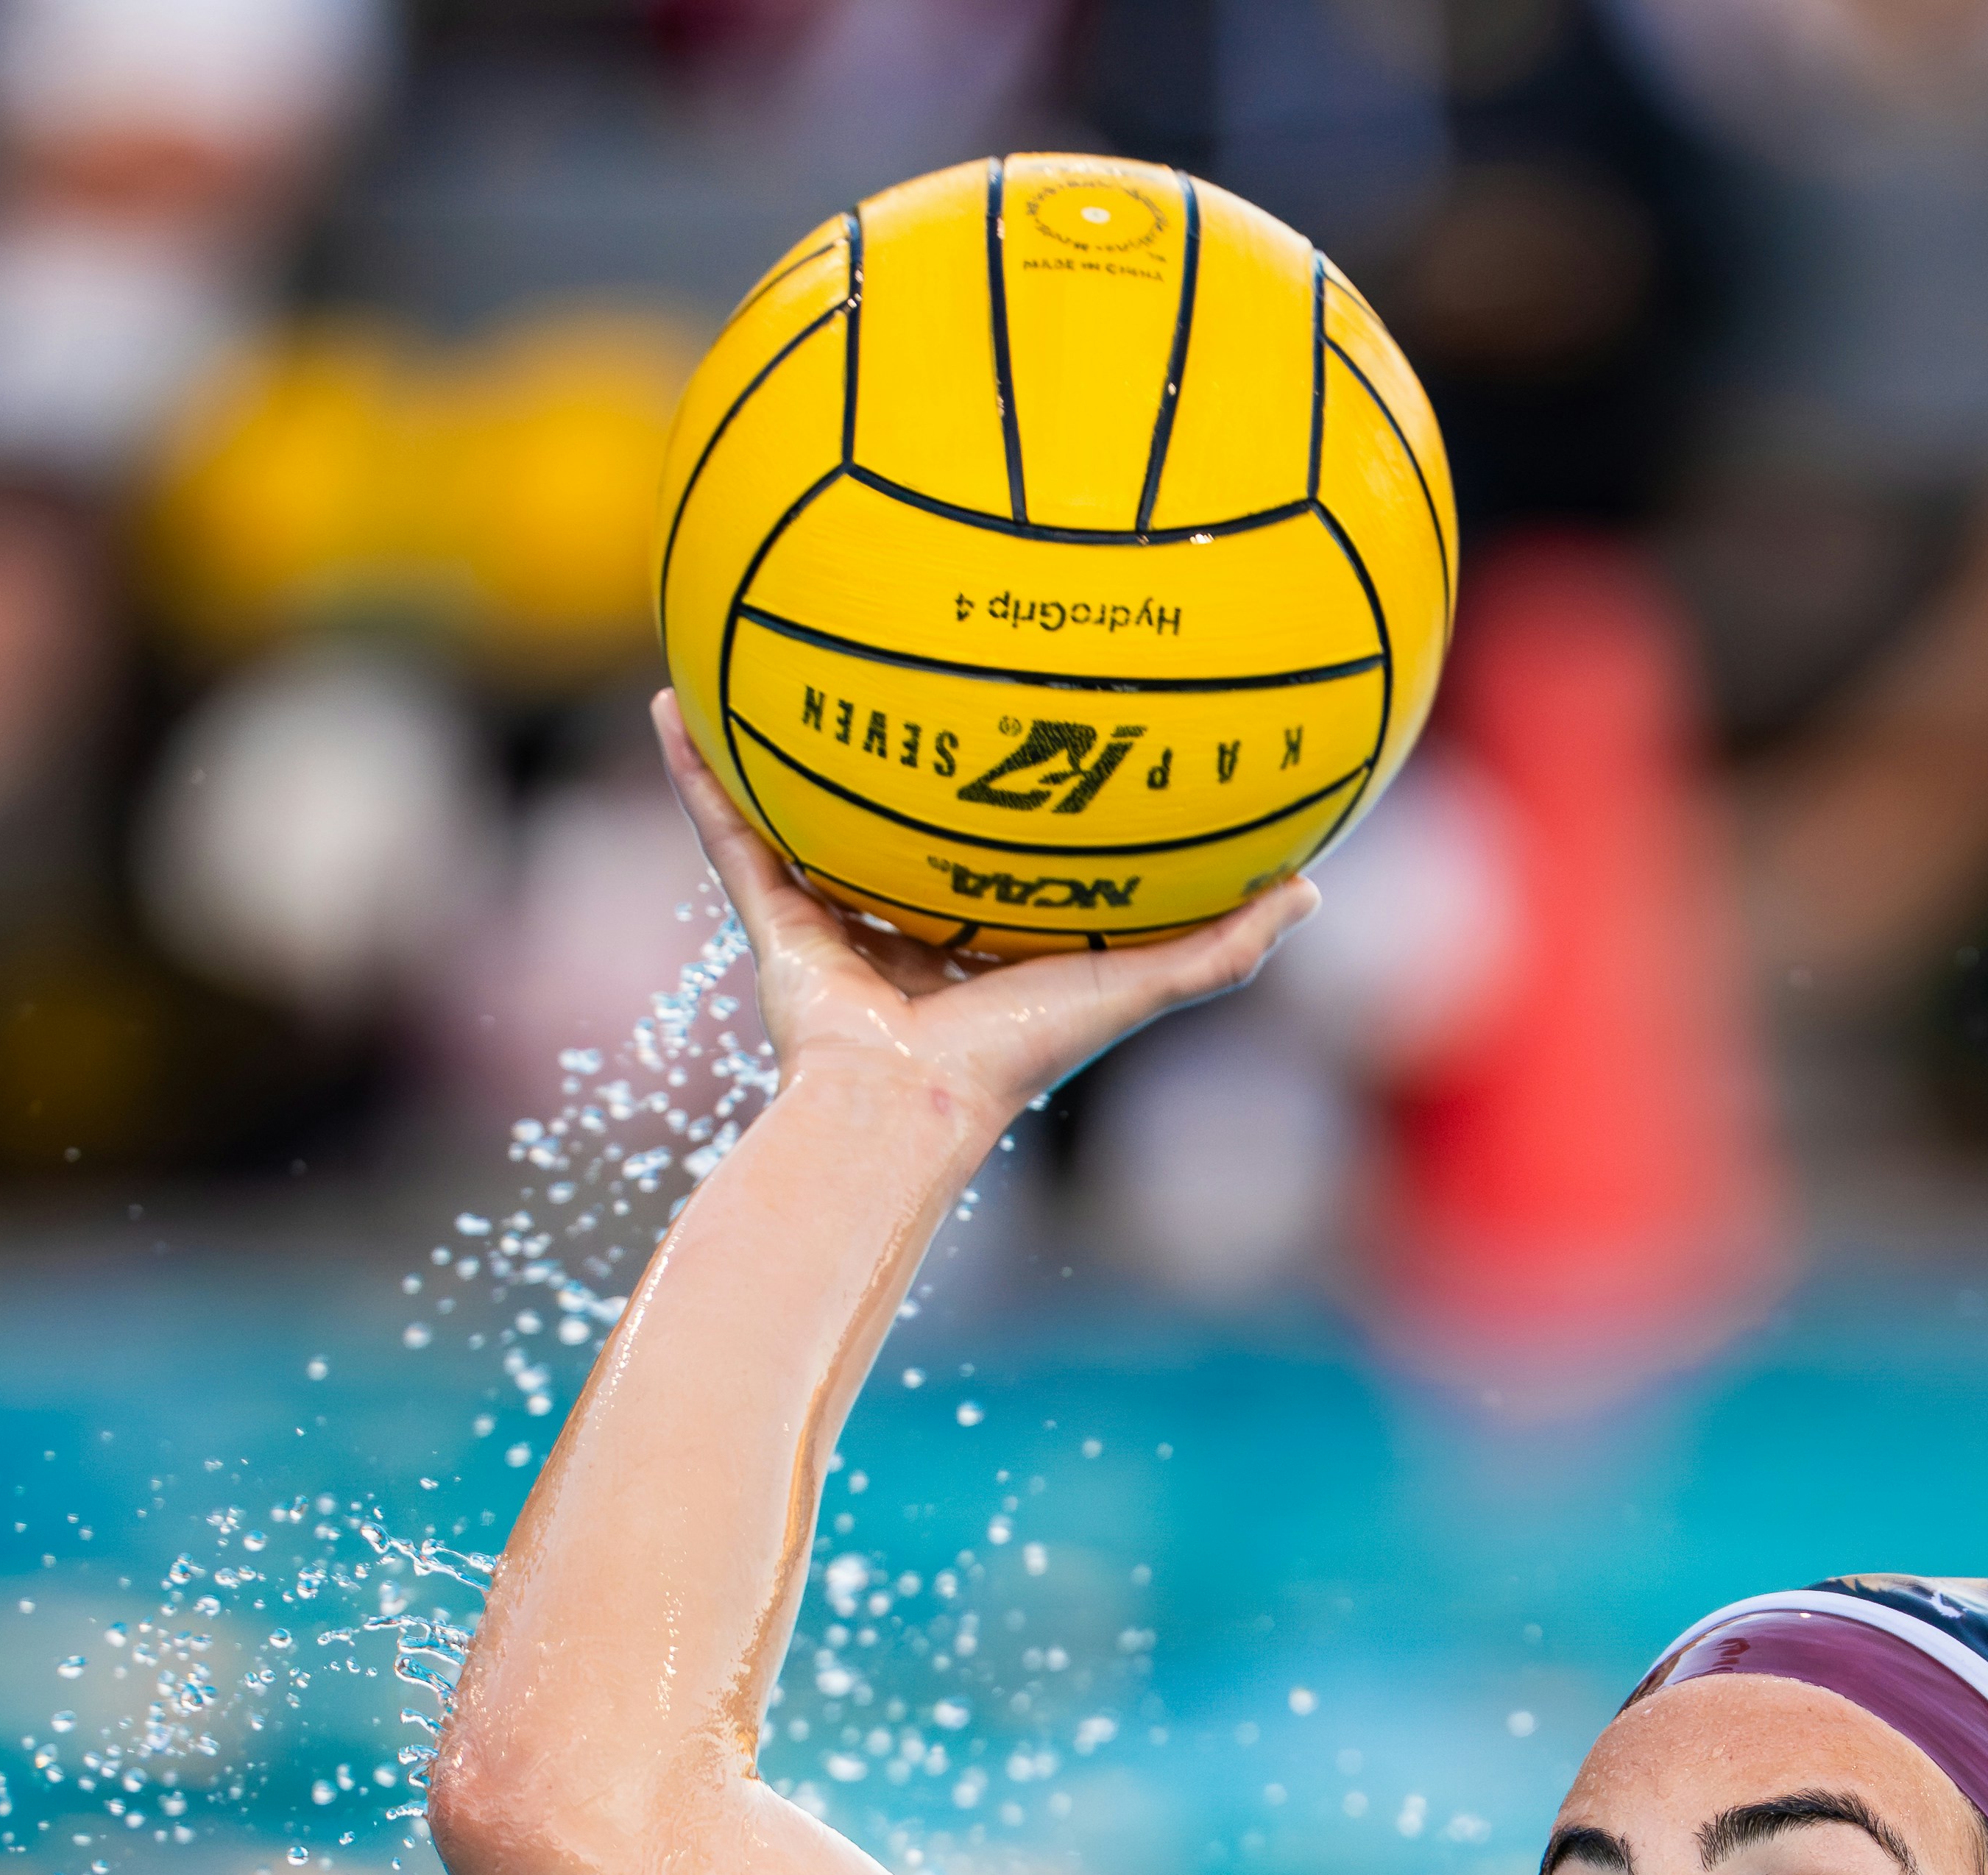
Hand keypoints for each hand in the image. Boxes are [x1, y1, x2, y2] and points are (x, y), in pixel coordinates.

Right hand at [658, 692, 1311, 1142]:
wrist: (909, 1104)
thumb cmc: (1022, 1053)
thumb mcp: (1138, 982)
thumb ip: (1223, 946)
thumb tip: (1313, 890)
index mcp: (982, 937)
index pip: (994, 852)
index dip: (1007, 795)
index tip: (1023, 720)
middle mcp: (903, 923)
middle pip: (893, 825)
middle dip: (890, 759)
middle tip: (894, 669)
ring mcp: (831, 919)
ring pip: (798, 815)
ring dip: (775, 745)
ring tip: (758, 656)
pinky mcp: (771, 918)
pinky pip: (728, 827)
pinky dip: (697, 771)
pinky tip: (675, 699)